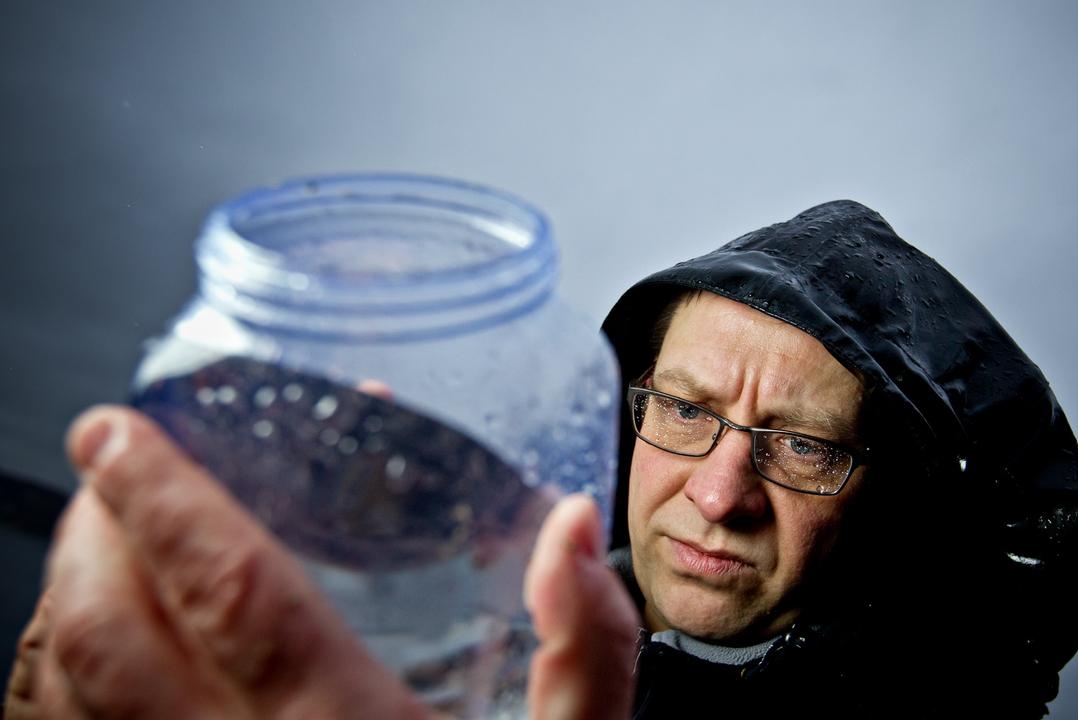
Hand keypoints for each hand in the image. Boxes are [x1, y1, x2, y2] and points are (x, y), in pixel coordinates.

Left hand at [5, 406, 636, 718]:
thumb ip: (588, 647)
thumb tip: (570, 527)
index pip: (230, 591)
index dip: (164, 498)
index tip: (119, 431)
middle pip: (111, 638)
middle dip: (87, 535)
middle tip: (103, 472)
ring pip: (65, 705)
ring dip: (60, 605)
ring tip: (91, 546)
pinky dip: (57, 697)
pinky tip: (87, 662)